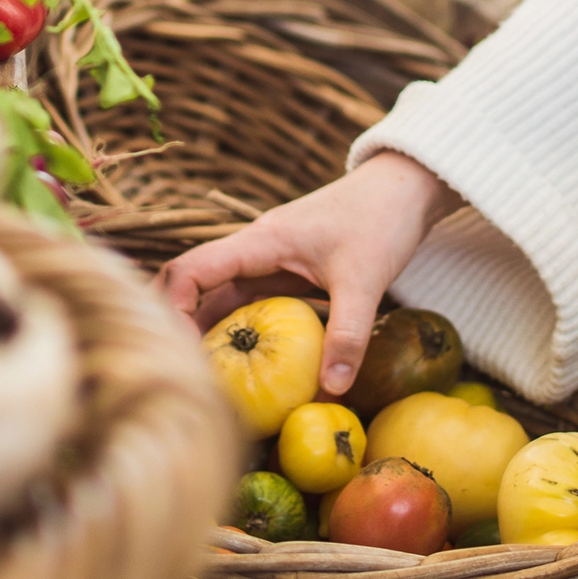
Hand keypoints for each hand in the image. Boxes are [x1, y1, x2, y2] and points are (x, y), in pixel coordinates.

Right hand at [157, 152, 463, 394]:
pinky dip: (248, 330)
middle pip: (198, 286)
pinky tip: (251, 364)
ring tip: (210, 380)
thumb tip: (331, 391)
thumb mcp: (366, 281)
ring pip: (225, 297)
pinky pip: (255, 302)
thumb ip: (348, 336)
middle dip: (183, 327)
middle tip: (185, 376)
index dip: (171, 309)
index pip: (192, 270)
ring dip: (214, 333)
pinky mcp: (290, 270)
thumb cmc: (383, 220)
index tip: (175, 351)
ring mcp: (271, 259)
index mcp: (260, 242)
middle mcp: (256, 250)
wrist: (406, 186)